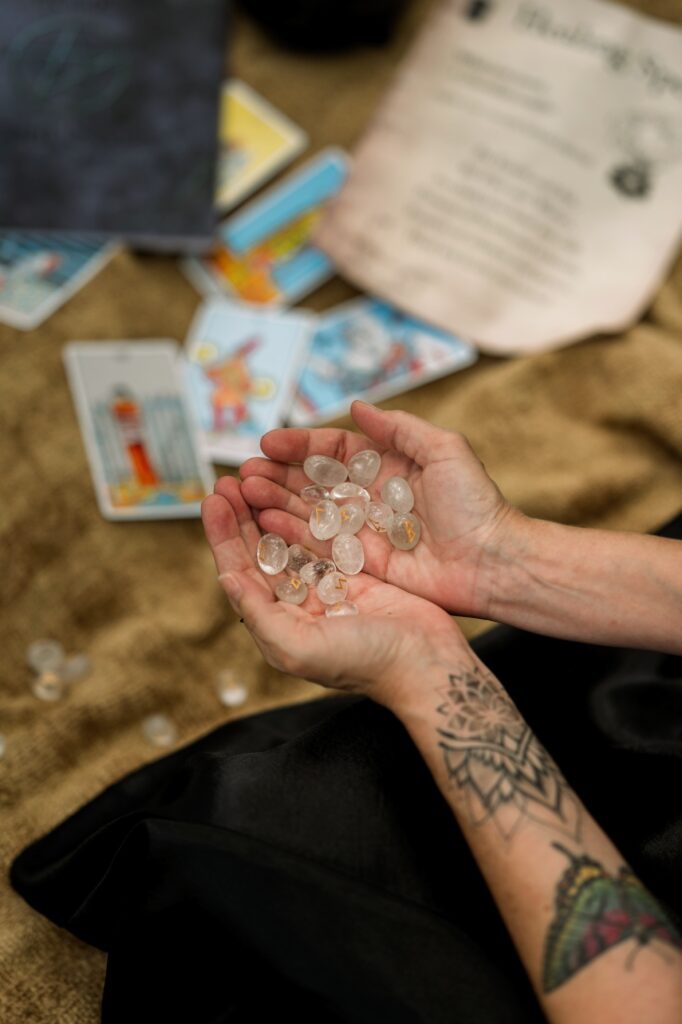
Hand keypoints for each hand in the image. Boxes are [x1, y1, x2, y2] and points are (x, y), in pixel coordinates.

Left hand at [202, 476, 464, 710]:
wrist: (426, 662)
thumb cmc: (364, 663)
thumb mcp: (298, 647)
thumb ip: (259, 614)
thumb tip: (225, 579)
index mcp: (278, 623)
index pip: (240, 572)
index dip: (223, 537)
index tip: (213, 500)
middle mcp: (298, 602)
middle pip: (260, 551)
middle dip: (241, 515)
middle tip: (229, 480)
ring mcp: (328, 584)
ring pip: (288, 538)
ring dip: (269, 508)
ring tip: (255, 478)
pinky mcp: (356, 571)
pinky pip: (323, 536)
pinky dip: (306, 513)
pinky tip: (297, 491)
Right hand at [240, 401, 521, 618]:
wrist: (492, 561)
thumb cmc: (474, 503)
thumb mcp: (444, 450)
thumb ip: (400, 428)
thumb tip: (358, 405)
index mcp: (386, 466)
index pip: (331, 451)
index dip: (299, 446)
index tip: (268, 443)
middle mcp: (368, 496)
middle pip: (312, 482)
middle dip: (277, 475)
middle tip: (244, 473)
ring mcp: (362, 530)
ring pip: (308, 512)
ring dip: (275, 501)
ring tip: (244, 494)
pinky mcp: (361, 562)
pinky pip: (318, 545)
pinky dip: (291, 534)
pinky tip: (264, 524)